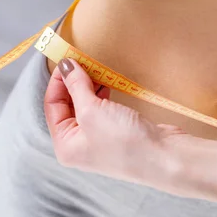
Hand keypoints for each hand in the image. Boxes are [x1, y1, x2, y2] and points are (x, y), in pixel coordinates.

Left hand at [44, 58, 190, 190]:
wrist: (164, 157)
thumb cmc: (124, 141)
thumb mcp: (92, 110)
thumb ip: (76, 86)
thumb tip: (66, 66)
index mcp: (65, 146)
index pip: (52, 106)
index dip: (58, 81)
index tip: (67, 59)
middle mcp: (79, 146)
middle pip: (67, 106)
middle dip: (73, 83)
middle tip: (81, 60)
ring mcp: (98, 141)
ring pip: (85, 106)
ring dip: (88, 87)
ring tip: (94, 69)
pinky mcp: (116, 135)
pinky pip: (101, 110)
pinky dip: (101, 95)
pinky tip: (107, 84)